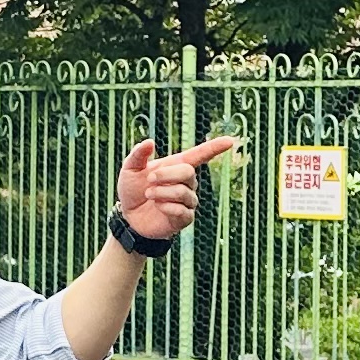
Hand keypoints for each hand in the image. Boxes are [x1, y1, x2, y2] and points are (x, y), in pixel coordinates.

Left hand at [114, 135, 241, 243]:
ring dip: (161, 192)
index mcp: (177, 166)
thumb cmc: (133, 190)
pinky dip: (166, 207)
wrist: (129, 217)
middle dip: (166, 175)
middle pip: (188, 172)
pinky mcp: (185, 218)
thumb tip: (150, 142)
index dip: (215, 147)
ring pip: (183, 192)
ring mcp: (187, 201)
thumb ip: (138, 155)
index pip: (201, 155)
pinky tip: (158, 207)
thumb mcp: (129, 169)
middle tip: (149, 179)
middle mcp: (187, 183)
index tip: (230, 141)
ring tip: (149, 194)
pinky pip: (182, 211)